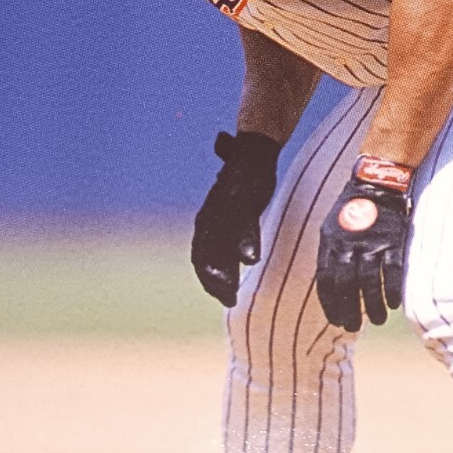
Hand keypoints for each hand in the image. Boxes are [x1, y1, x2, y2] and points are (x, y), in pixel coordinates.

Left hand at [191, 131, 281, 307]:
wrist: (251, 152)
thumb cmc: (243, 182)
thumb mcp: (232, 209)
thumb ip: (233, 231)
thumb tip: (240, 256)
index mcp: (207, 220)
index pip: (200, 256)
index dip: (207, 278)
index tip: (220, 295)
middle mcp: (211, 217)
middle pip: (207, 256)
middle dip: (214, 282)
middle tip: (227, 300)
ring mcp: (226, 210)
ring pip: (221, 246)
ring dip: (225, 272)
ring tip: (230, 293)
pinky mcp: (244, 200)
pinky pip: (243, 224)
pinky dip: (245, 242)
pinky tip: (250, 258)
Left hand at [315, 178, 410, 332]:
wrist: (376, 183)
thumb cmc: (352, 208)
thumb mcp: (331, 227)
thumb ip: (331, 253)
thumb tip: (331, 285)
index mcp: (329, 243)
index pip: (325, 282)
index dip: (330, 304)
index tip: (335, 320)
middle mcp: (347, 246)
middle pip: (345, 287)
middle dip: (349, 311)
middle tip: (353, 328)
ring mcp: (370, 244)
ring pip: (368, 283)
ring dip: (372, 306)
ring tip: (376, 321)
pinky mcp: (391, 241)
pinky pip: (391, 272)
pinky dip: (392, 290)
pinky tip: (394, 304)